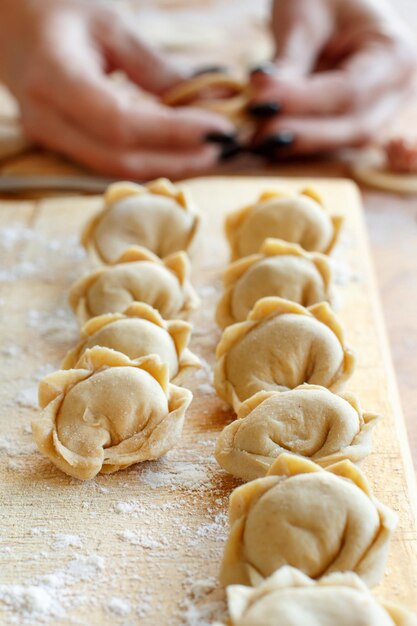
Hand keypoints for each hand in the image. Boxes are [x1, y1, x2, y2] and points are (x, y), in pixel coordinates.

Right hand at [0, 0, 232, 177]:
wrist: (8, 24)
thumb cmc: (56, 10)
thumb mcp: (109, 25)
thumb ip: (157, 68)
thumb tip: (214, 98)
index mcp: (53, 78)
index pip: (121, 123)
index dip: (173, 133)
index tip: (218, 129)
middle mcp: (47, 119)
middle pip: (121, 159)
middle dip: (178, 159)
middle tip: (222, 149)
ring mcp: (50, 137)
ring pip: (117, 169)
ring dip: (168, 166)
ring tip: (209, 153)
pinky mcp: (61, 145)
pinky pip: (110, 163)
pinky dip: (150, 161)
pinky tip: (179, 152)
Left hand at [249, 0, 416, 156]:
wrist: (333, 1)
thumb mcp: (303, 19)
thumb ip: (288, 63)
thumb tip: (262, 103)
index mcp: (395, 53)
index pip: (350, 91)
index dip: (303, 103)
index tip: (260, 104)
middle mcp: (397, 89)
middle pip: (355, 127)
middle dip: (304, 134)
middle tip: (257, 135)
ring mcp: (383, 111)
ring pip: (344, 143)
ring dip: (300, 145)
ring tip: (257, 139)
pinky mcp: (359, 123)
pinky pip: (332, 142)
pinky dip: (300, 143)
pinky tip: (268, 139)